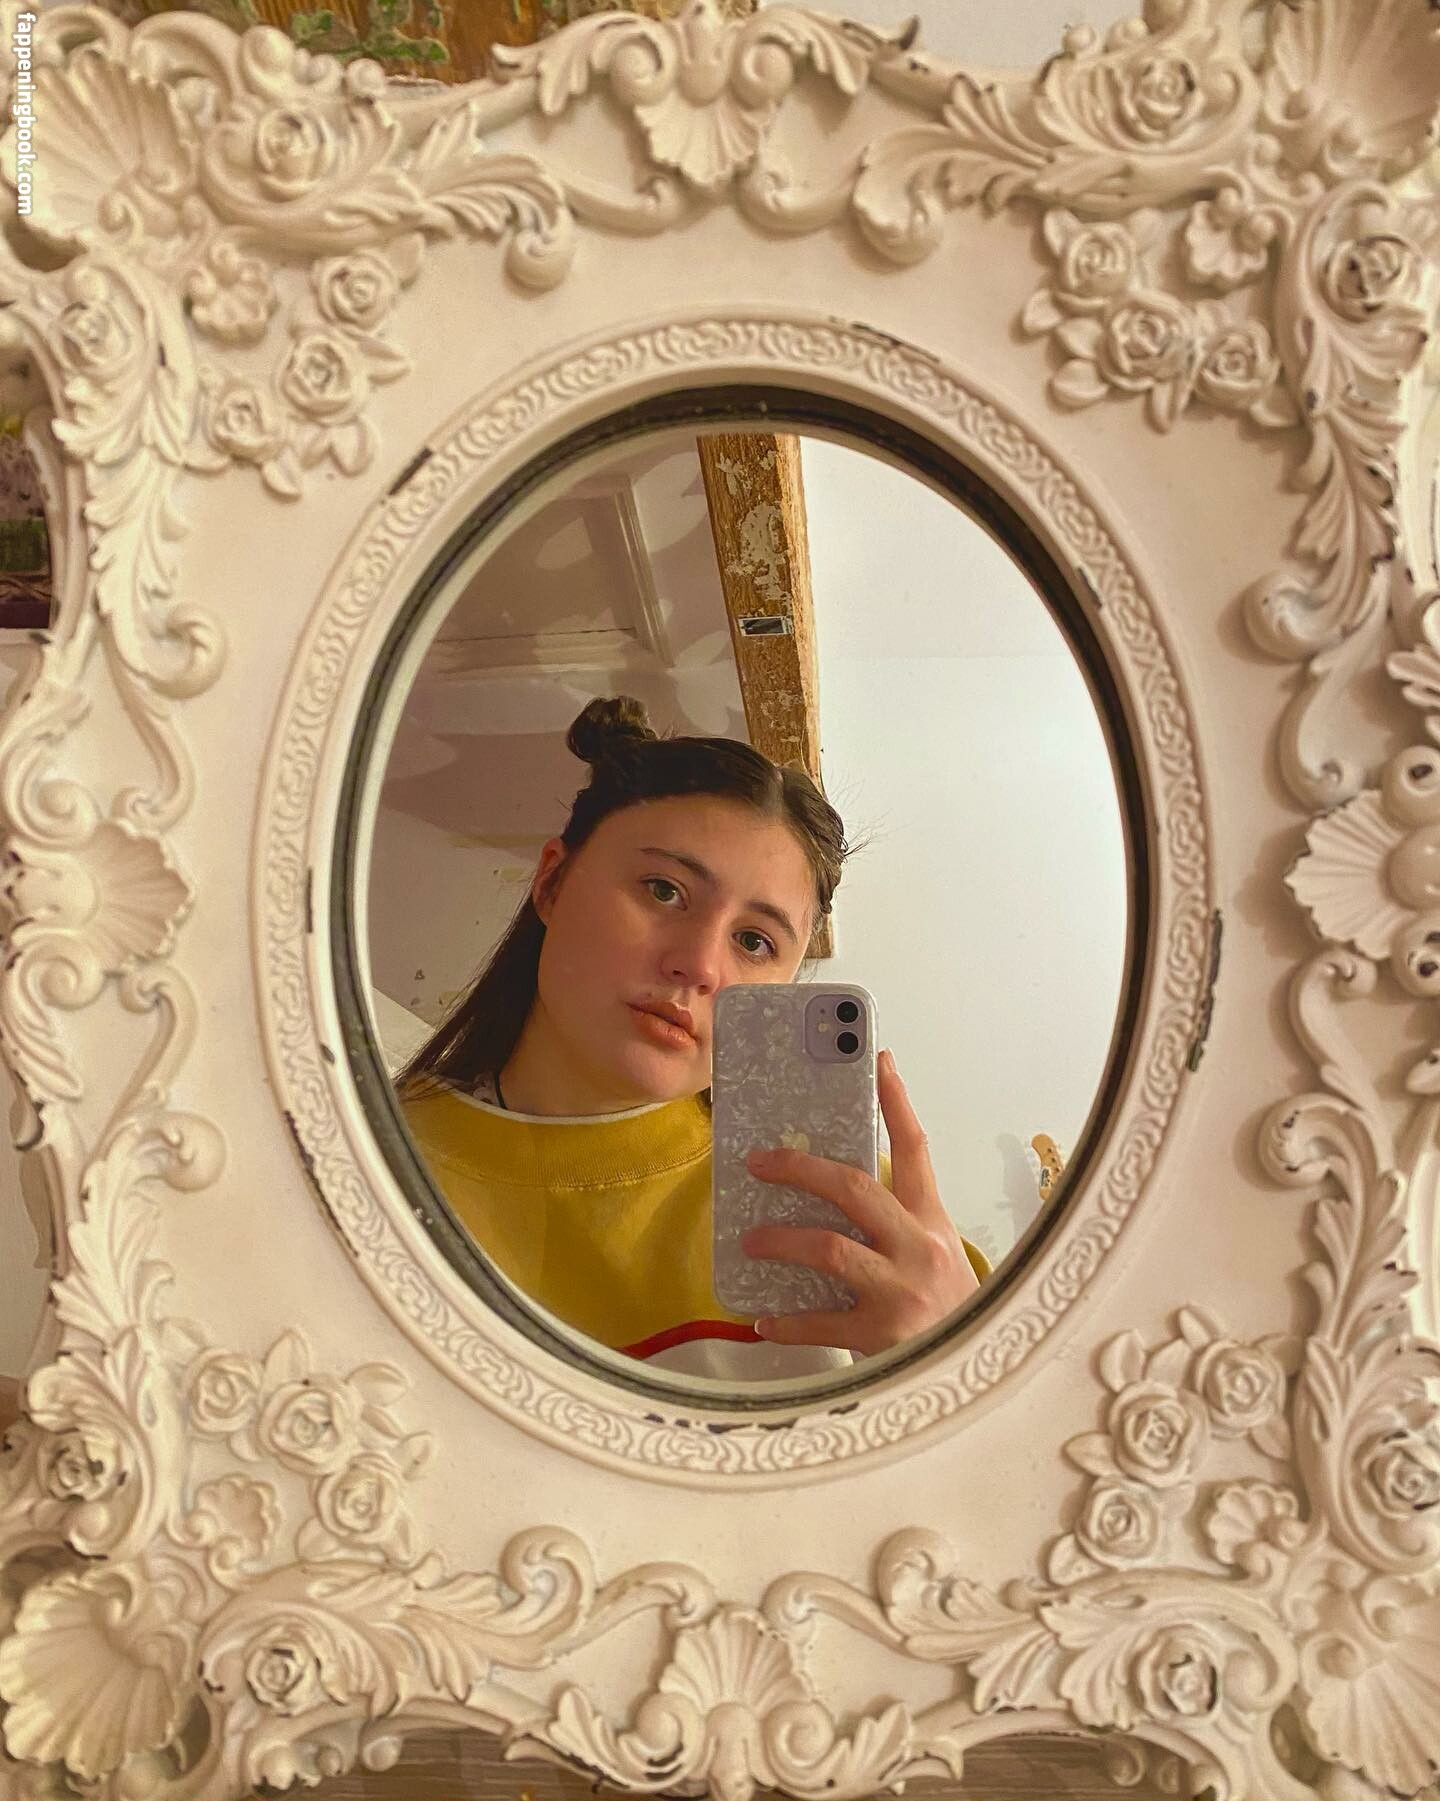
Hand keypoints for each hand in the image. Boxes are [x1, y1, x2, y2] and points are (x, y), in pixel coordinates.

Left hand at [740, 1047, 980, 1353]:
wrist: (980, 1373)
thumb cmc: (950, 1310)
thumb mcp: (935, 1255)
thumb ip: (895, 1225)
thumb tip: (830, 1193)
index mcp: (931, 1221)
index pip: (915, 1149)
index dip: (895, 1101)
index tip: (878, 1059)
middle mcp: (917, 1248)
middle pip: (853, 1188)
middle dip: (800, 1169)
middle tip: (760, 1162)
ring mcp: (900, 1291)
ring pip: (827, 1248)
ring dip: (780, 1239)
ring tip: (750, 1240)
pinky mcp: (880, 1336)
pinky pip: (818, 1320)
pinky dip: (784, 1321)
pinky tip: (763, 1320)